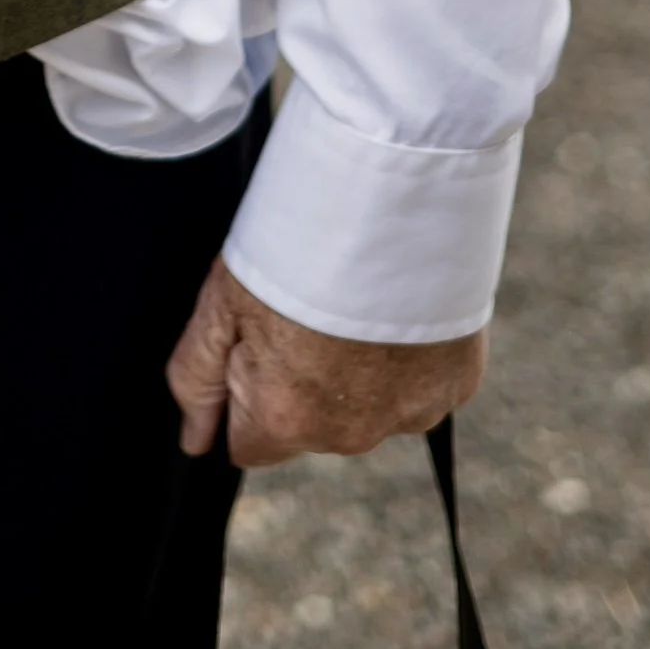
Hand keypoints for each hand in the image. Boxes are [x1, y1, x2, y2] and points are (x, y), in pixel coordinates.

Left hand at [168, 257, 485, 467]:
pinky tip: (397, 305)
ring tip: (356, 300)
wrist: (390, 205)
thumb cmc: (293, 250)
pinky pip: (419, 384)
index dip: (245, 390)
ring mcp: (409, 414)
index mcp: (285, 421)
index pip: (249, 443)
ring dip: (359, 371)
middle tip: (310, 307)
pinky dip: (407, 355)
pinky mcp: (455, 387)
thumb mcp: (220, 304)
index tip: (260, 336)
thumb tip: (194, 440)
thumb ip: (197, 380)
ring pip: (368, 406)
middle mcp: (348, 436)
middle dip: (302, 380)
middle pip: (309, 424)